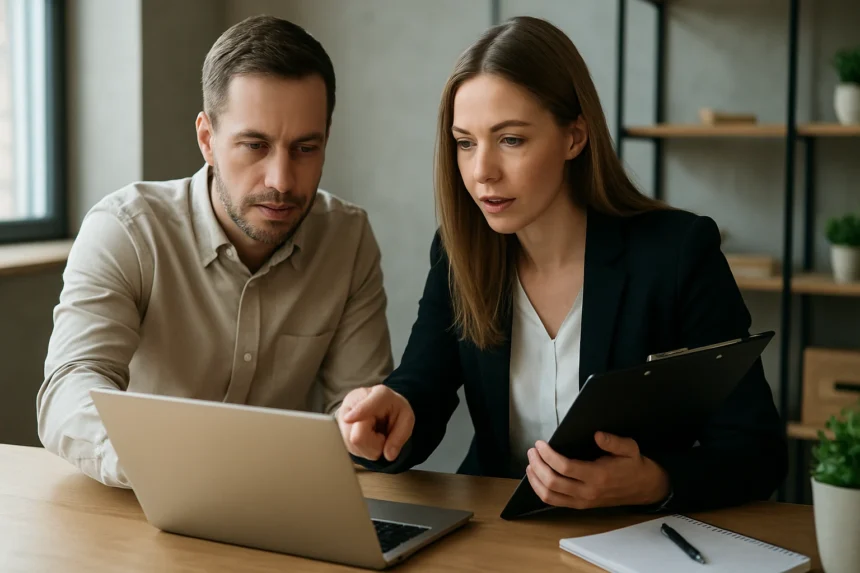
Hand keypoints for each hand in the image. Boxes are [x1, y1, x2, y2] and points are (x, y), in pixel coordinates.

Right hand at [337, 385, 414, 461]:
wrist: (381, 406)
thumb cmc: (394, 410)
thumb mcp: (406, 419)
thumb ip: (400, 435)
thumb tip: (388, 455)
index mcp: (379, 395)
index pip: (366, 405)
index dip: (358, 412)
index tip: (348, 418)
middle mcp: (356, 402)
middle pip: (357, 436)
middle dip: (374, 445)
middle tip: (382, 436)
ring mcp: (343, 415)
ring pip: (352, 445)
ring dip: (368, 448)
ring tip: (374, 434)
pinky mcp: (337, 427)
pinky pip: (349, 448)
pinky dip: (361, 448)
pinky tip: (366, 436)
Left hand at [525, 432, 669, 509]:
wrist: (643, 487)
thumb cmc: (633, 465)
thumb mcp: (629, 448)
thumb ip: (613, 441)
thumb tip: (597, 435)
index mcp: (598, 476)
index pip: (565, 467)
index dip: (548, 455)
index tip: (540, 444)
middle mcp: (588, 491)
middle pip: (552, 482)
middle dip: (537, 465)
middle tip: (532, 451)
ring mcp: (582, 501)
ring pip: (550, 496)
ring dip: (535, 480)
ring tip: (530, 464)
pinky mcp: (580, 505)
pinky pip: (555, 502)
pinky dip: (541, 491)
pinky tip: (537, 478)